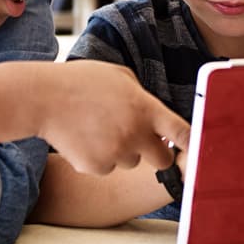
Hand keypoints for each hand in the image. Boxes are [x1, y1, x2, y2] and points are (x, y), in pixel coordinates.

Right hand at [37, 61, 190, 175]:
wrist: (44, 98)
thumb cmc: (81, 81)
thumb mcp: (119, 75)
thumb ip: (141, 95)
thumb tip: (153, 113)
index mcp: (145, 107)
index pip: (182, 132)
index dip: (194, 143)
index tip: (199, 149)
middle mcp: (135, 133)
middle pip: (162, 159)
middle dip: (156, 152)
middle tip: (139, 139)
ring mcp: (116, 153)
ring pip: (130, 162)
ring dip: (122, 151)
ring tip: (98, 127)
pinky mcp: (96, 167)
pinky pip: (107, 168)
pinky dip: (98, 158)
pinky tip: (83, 137)